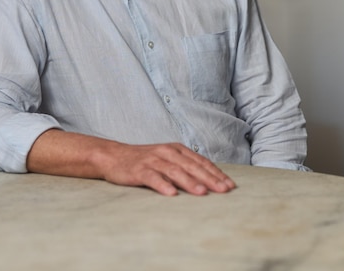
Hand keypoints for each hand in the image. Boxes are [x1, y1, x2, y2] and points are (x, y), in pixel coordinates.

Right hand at [102, 142, 235, 196]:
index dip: (216, 173)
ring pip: (175, 171)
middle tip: (224, 190)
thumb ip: (185, 167)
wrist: (114, 156)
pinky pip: (153, 177)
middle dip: (210, 179)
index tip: (230, 185)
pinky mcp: (139, 169)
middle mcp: (167, 152)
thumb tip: (208, 181)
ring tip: (203, 193)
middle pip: (192, 166)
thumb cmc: (145, 161)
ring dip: (190, 182)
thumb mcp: (167, 159)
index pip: (201, 162)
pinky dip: (163, 185)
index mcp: (177, 150)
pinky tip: (171, 194)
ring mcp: (153, 160)